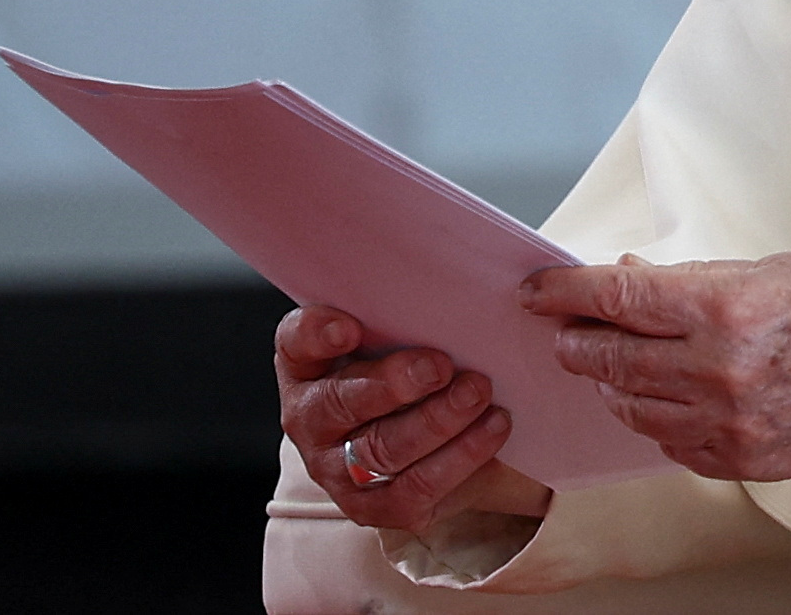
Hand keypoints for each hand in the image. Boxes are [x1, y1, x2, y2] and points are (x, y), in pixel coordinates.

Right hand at [275, 305, 552, 531]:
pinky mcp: (373, 507)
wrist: (431, 441)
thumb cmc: (413, 368)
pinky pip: (414, 488)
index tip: (350, 328)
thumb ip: (410, 313)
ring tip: (478, 393)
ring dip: (436, 420)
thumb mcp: (402, 335)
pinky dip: (460, 458)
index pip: (296, 344)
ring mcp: (336, 468)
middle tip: (441, 366)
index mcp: (309, 365)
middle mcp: (311, 418)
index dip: (316, 335)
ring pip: (380, 449)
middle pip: (339, 403)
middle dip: (393, 384)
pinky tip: (494, 427)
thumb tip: (467, 285)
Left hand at [520, 253, 790, 481]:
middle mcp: (719, 370)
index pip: (615, 299)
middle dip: (576, 339)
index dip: (565, 292)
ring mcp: (727, 423)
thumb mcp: (773, 269)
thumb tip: (632, 282)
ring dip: (611, 381)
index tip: (539, 290)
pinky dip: (655, 418)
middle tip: (564, 328)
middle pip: (608, 357)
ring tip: (613, 363)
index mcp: (726, 308)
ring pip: (630, 406)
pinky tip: (663, 398)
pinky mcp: (740, 461)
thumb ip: (695, 282)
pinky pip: (668, 443)